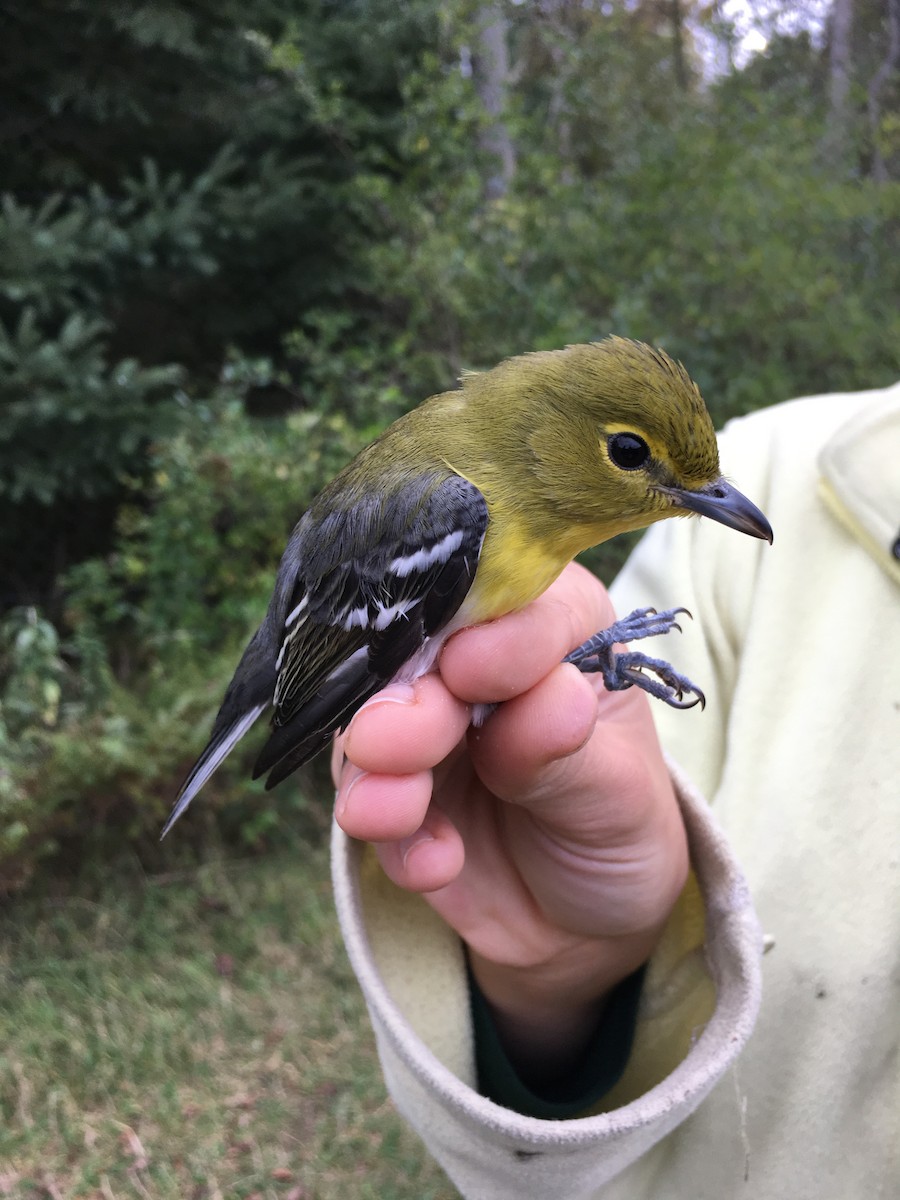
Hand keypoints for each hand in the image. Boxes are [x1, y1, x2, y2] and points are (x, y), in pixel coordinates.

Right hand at [333, 563, 687, 1080]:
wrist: (583, 922)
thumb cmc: (618, 825)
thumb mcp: (618, 793)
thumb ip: (570, 750)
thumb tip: (553, 695)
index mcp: (552, 628)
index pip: (516, 601)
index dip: (493, 633)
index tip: (474, 670)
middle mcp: (475, 661)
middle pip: (421, 658)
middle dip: (407, 706)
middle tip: (390, 744)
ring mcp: (424, 725)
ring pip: (375, 728)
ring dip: (378, 772)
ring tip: (392, 815)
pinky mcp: (389, 790)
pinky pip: (366, 803)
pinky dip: (393, 838)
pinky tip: (438, 865)